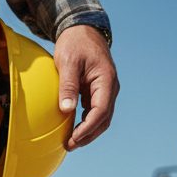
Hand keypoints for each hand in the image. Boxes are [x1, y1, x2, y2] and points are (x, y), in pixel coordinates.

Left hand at [53, 24, 118, 149]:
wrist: (81, 30)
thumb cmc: (74, 44)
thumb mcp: (68, 62)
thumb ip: (68, 85)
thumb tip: (66, 109)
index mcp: (106, 79)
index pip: (101, 110)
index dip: (88, 128)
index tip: (74, 138)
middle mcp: (110, 87)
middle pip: (104, 119)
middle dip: (88, 135)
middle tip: (69, 145)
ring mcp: (105, 90)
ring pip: (101, 118)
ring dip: (87, 132)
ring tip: (70, 142)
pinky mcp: (97, 92)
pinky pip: (95, 113)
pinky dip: (86, 124)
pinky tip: (73, 131)